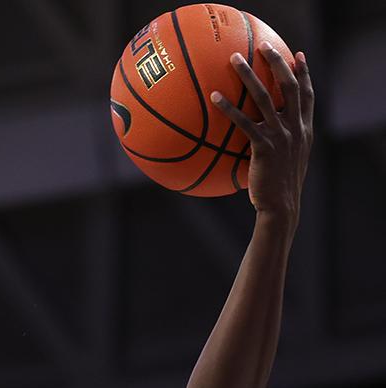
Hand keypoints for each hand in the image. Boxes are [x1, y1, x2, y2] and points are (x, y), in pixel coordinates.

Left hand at [211, 44, 313, 226]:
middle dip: (276, 62)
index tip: (297, 55)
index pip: (308, 94)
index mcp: (304, 130)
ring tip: (234, 60)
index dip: (304, 73)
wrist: (281, 207)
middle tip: (263, 46)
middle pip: (289, 85)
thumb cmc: (278, 190)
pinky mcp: (264, 146)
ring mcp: (281, 136)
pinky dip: (229, 107)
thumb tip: (261, 141)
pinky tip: (214, 97)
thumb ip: (281, 146)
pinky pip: (244, 121)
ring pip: (265, 96)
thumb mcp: (286, 164)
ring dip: (249, 75)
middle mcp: (296, 128)